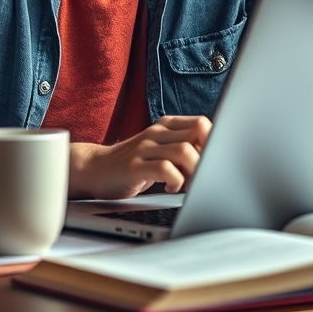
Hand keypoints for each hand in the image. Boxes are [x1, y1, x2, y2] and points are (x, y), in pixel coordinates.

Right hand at [68, 116, 211, 199]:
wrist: (95, 169)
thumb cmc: (135, 164)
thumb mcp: (160, 150)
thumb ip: (184, 149)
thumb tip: (216, 159)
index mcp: (166, 125)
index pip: (202, 124)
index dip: (214, 143)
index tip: (212, 162)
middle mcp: (156, 132)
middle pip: (198, 133)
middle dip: (209, 157)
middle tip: (203, 175)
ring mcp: (144, 148)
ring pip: (184, 152)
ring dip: (194, 172)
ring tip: (188, 185)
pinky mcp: (134, 166)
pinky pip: (165, 169)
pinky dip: (175, 182)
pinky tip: (170, 188)